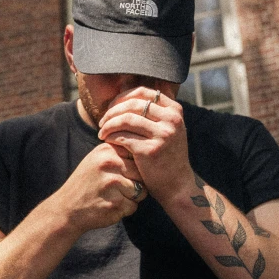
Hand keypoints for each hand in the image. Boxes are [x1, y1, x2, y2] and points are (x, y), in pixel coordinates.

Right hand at [52, 142, 147, 233]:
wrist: (66, 209)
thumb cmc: (85, 184)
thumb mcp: (96, 159)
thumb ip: (117, 152)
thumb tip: (146, 149)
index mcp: (107, 150)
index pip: (137, 155)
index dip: (134, 168)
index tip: (121, 175)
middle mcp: (110, 164)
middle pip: (142, 173)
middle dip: (135, 183)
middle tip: (116, 190)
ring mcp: (113, 184)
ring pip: (141, 191)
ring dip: (131, 198)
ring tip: (112, 197)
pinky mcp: (115, 203)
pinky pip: (133, 207)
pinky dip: (125, 210)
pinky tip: (109, 206)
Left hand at [97, 87, 193, 205]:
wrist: (177, 185)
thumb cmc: (167, 157)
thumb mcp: (168, 129)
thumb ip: (153, 113)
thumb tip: (123, 95)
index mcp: (174, 110)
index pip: (143, 92)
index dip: (123, 97)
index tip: (112, 107)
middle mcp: (171, 120)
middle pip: (132, 104)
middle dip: (112, 111)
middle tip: (102, 121)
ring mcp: (162, 135)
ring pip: (125, 119)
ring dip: (108, 124)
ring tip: (101, 132)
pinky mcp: (150, 150)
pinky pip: (123, 136)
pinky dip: (111, 136)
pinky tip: (106, 141)